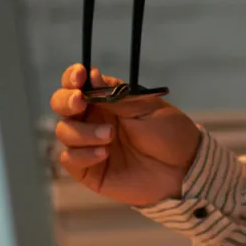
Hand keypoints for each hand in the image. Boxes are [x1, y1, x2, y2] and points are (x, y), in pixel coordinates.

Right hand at [50, 65, 201, 206]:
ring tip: (110, 136)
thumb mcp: (145, 108)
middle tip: (80, 102)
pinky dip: (82, 154)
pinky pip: (69, 159)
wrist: (183, 168)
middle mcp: (94, 120)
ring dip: (83, 132)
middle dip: (66, 101)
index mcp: (107, 100)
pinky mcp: (89, 170)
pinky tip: (103, 154)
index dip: (72, 77)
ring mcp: (89, 144)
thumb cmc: (169, 133)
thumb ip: (115, 95)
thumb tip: (91, 74)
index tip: (79, 76)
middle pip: (62, 105)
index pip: (79, 84)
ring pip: (64, 131)